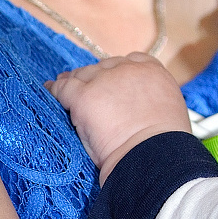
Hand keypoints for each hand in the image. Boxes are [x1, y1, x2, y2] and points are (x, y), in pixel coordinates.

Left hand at [47, 53, 189, 181]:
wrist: (153, 158)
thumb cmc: (162, 146)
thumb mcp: (168, 112)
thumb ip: (152, 100)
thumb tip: (138, 108)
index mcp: (153, 71)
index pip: (131, 61)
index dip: (117, 72)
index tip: (110, 82)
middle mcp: (128, 69)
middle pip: (104, 66)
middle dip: (95, 79)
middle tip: (86, 92)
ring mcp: (105, 80)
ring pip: (82, 75)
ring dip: (75, 84)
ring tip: (63, 90)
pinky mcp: (84, 96)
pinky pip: (63, 88)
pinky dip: (55, 90)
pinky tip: (50, 92)